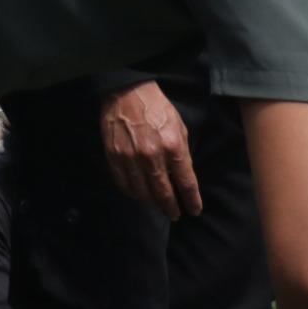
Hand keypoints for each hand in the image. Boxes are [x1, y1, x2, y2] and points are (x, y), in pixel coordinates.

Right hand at [101, 81, 201, 219]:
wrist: (127, 93)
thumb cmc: (158, 109)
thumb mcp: (180, 128)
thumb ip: (183, 154)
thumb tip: (183, 177)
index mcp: (173, 147)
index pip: (186, 183)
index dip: (191, 200)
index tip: (194, 211)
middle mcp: (152, 156)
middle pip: (163, 192)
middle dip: (170, 207)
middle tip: (174, 215)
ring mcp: (130, 157)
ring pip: (141, 192)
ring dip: (151, 203)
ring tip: (157, 205)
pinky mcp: (114, 156)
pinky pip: (123, 183)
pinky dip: (132, 193)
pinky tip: (138, 194)